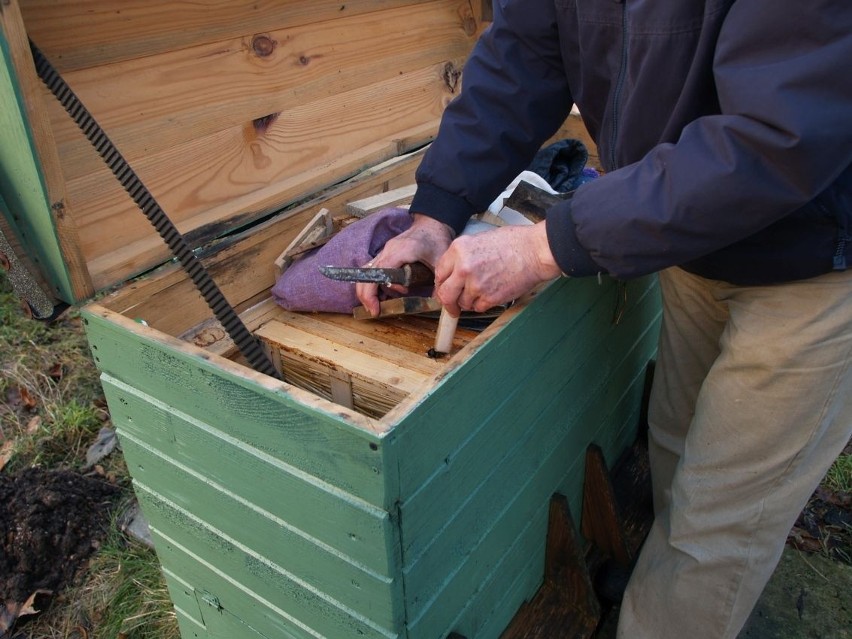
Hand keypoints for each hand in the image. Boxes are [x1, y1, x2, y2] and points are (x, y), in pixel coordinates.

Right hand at [355, 214, 454, 316]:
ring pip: (367, 272)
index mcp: (399, 251)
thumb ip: (439, 281)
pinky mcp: (385, 254)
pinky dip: (372, 283)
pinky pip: (372, 270)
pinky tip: (380, 295)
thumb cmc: (436, 239)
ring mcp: (384, 252)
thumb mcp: (440, 260)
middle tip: (374, 311)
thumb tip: (439, 302)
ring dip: (368, 290)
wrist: (432, 224)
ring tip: (375, 306)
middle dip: (366, 294)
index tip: (377, 308)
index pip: (379, 273)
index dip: (374, 292)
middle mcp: (387, 251)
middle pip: (367, 273)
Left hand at [434, 221, 561, 316]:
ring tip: (483, 291)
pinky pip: (478, 308)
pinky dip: (483, 304)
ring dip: (469, 302)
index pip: (439, 273)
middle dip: (448, 303)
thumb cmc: (513, 243)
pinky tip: (492, 293)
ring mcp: (476, 285)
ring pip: (463, 303)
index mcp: (459, 249)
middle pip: (445, 294)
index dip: (441, 284)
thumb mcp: (479, 240)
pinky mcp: (489, 298)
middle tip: (452, 307)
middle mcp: (463, 268)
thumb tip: (452, 275)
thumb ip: (462, 257)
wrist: (535, 251)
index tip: (444, 290)